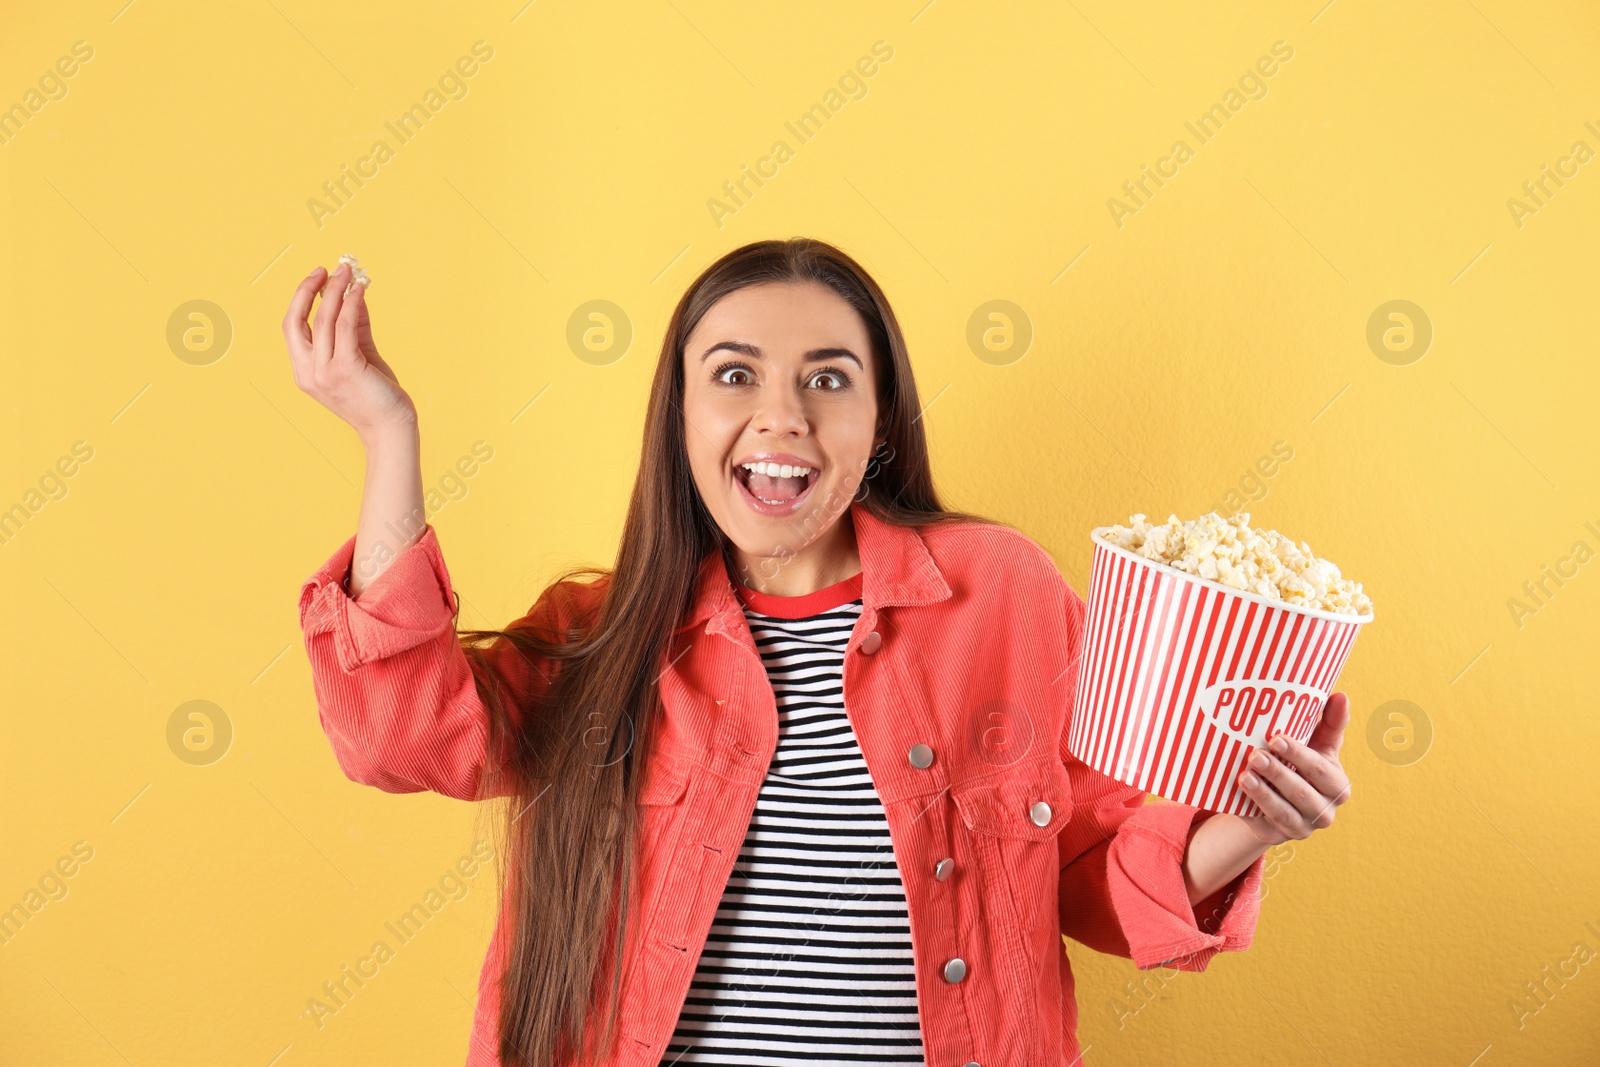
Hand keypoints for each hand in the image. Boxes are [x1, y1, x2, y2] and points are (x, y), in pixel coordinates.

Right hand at [282, 262, 416, 440]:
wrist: (390, 427)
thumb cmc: (375, 395)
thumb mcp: (359, 356)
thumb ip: (354, 326)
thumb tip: (353, 293)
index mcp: (303, 371)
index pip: (292, 327)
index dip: (301, 299)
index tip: (316, 278)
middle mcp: (308, 372)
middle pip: (296, 320)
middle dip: (308, 290)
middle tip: (327, 269)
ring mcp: (324, 372)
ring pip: (323, 320)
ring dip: (335, 291)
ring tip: (348, 272)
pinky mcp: (346, 369)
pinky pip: (346, 327)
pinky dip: (351, 304)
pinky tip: (359, 290)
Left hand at [1234, 691, 1353, 846]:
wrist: (1279, 798)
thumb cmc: (1302, 764)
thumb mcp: (1318, 745)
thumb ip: (1330, 723)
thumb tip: (1341, 695)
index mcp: (1338, 786)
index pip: (1319, 770)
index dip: (1298, 754)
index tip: (1276, 738)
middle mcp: (1325, 811)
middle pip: (1301, 792)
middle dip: (1278, 773)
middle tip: (1255, 755)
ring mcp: (1302, 827)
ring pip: (1283, 812)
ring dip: (1263, 794)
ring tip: (1244, 776)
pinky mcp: (1277, 835)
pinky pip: (1264, 824)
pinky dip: (1251, 809)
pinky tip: (1238, 795)